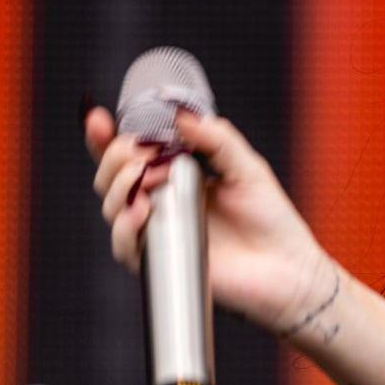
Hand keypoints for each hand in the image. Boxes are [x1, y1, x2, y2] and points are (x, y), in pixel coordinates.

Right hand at [87, 106, 330, 334]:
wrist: (286, 267)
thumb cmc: (270, 219)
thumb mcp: (246, 167)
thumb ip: (216, 140)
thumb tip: (181, 116)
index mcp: (176, 176)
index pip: (131, 156)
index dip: (106, 139)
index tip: (98, 120)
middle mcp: (160, 202)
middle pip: (111, 178)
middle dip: (116, 159)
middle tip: (141, 155)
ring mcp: (157, 231)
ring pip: (112, 207)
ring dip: (120, 187)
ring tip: (145, 178)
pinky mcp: (159, 261)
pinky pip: (125, 245)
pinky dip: (126, 226)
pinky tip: (142, 211)